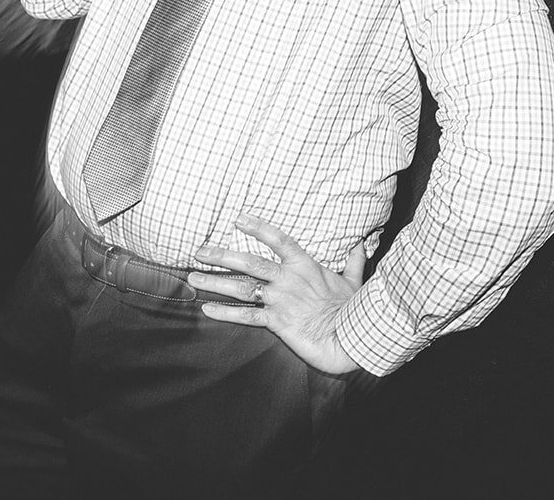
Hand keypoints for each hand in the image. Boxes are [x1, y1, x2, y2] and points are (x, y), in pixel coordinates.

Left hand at [189, 214, 366, 374]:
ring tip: (193, 278)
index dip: (258, 227)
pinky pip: (246, 316)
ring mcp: (280, 300)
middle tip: (199, 251)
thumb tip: (361, 244)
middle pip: (249, 262)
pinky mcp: (277, 322)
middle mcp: (288, 279)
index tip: (238, 218)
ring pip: (241, 286)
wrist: (350, 335)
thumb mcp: (354, 280)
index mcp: (305, 265)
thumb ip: (353, 260)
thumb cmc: (353, 308)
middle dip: (221, 256)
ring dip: (215, 282)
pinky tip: (207, 310)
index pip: (278, 239)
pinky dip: (225, 313)